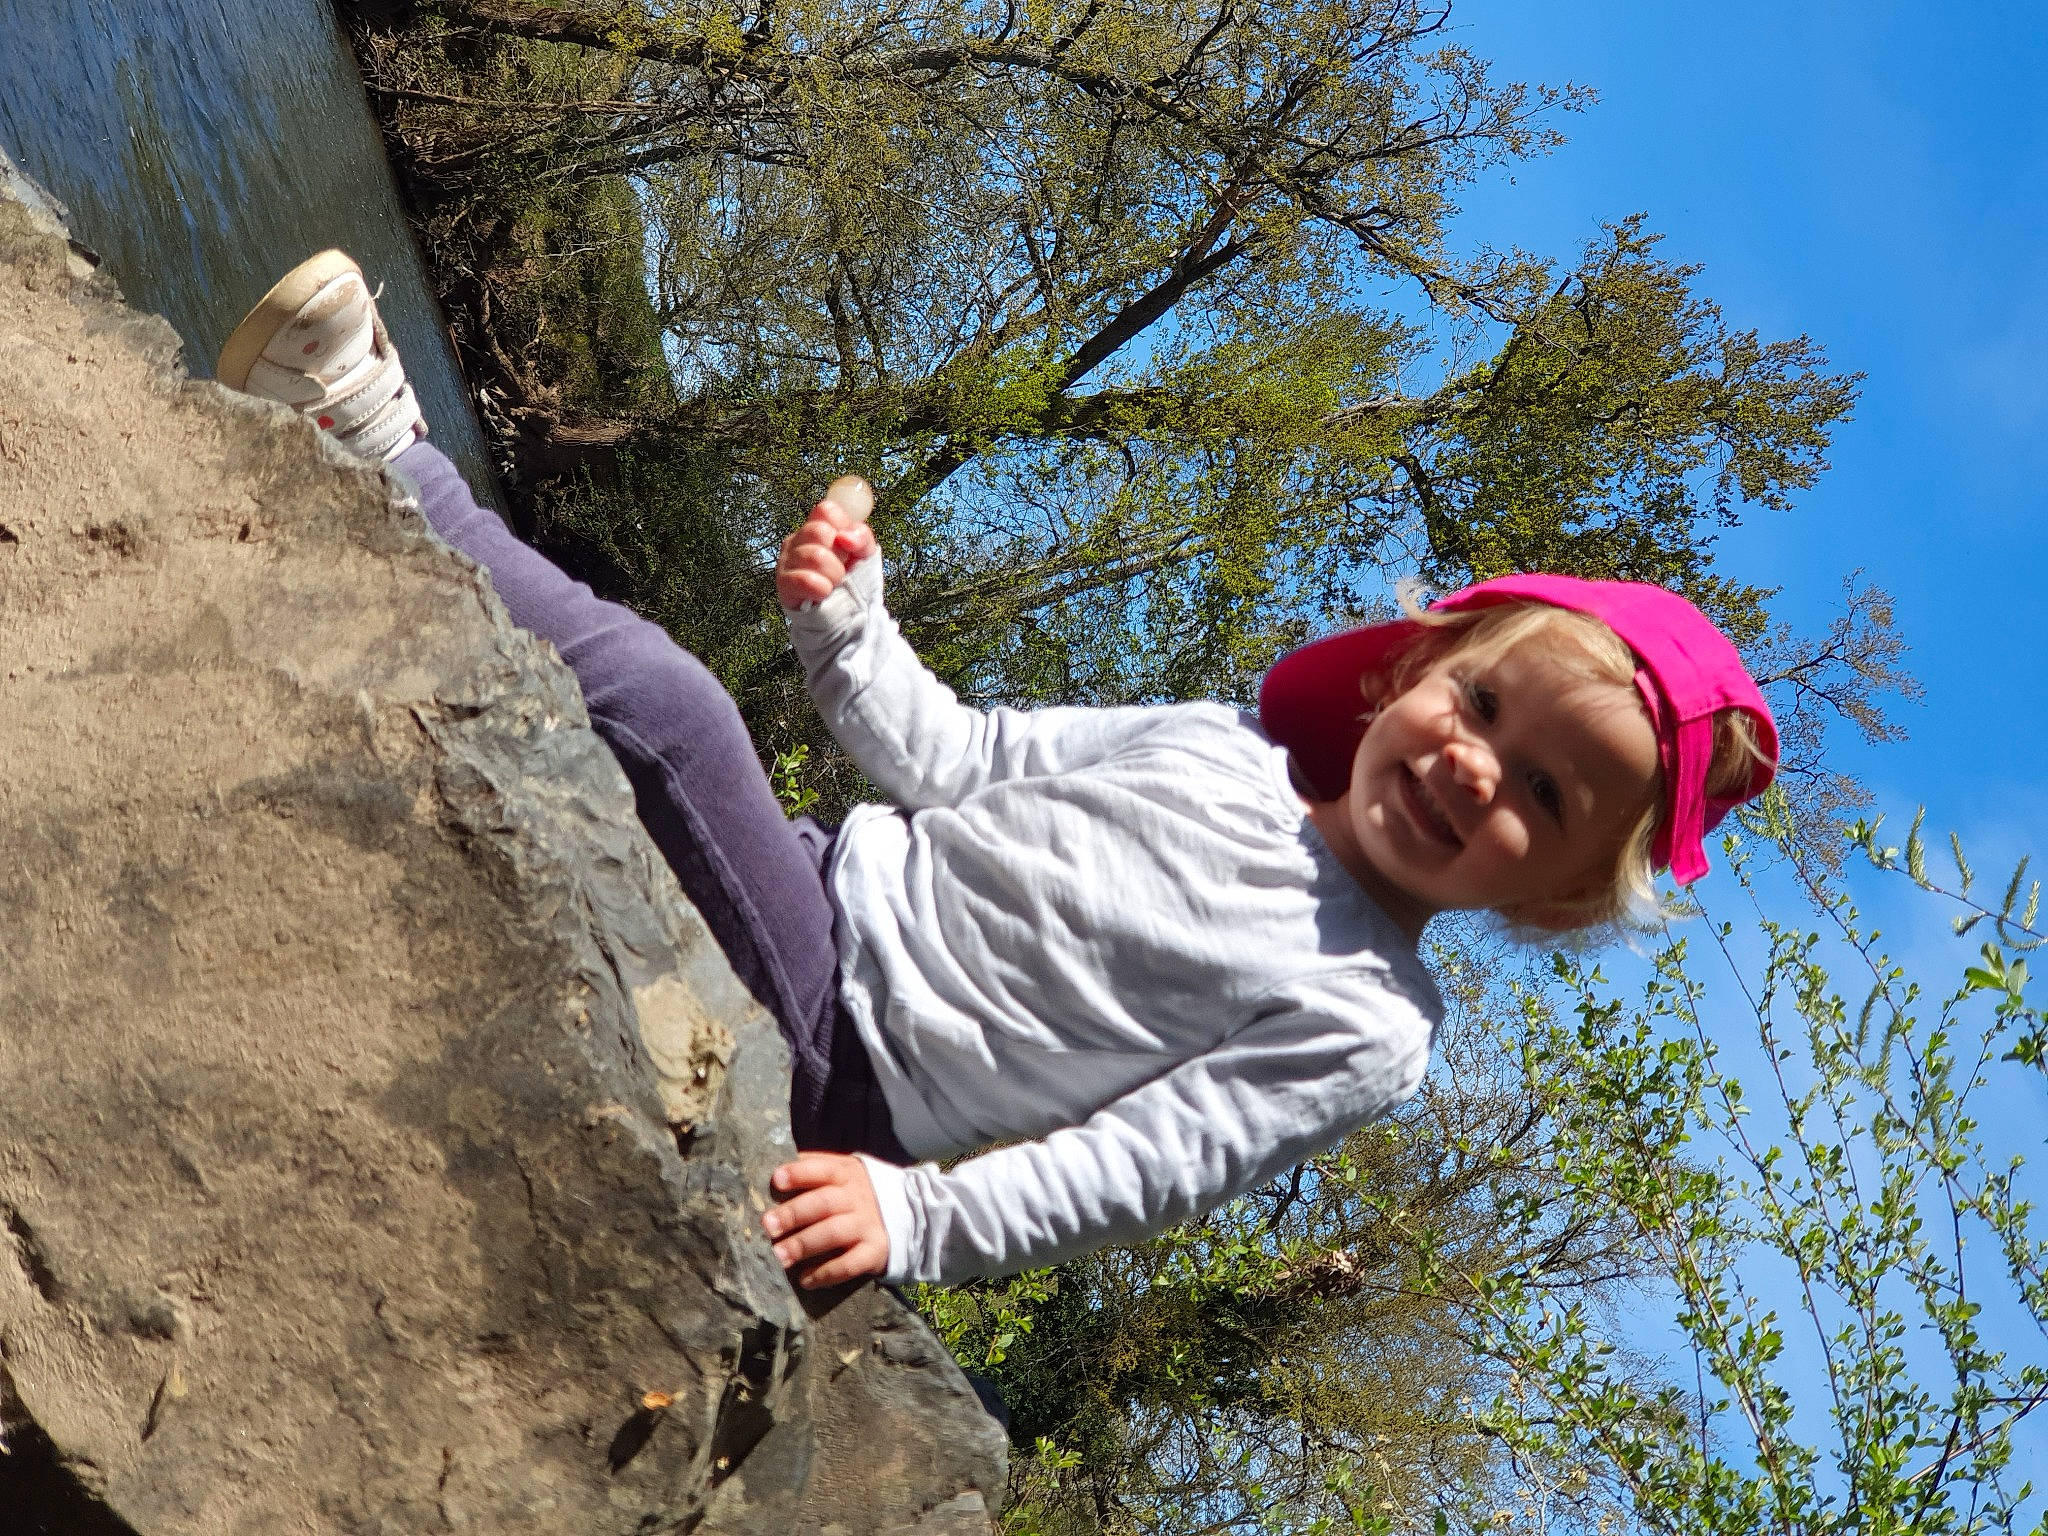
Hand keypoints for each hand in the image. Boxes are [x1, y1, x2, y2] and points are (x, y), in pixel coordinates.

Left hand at [761, 1152, 889, 1287]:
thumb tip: (769, 1171)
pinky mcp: (874, 1251)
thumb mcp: (842, 1174)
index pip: (822, 1169)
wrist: (907, 1214)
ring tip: (779, 1257)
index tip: (777, 1180)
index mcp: (845, 1174)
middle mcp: (856, 1197)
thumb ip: (812, 1170)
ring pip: (833, 1233)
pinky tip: (805, 1279)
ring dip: (803, 1245)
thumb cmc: (854, 1194)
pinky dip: (826, 1273)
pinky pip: (849, 1264)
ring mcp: (867, 1225)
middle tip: (767, 1226)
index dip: (799, 1173)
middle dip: (793, 1214)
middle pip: (823, 1203)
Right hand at [776, 474, 877, 609]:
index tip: (849, 547)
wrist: (843, 616)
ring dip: (834, 574)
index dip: (843, 526)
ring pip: (814, 556)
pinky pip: (805, 580)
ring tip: (834, 584)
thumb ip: (862, 537)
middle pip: (818, 531)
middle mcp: (797, 541)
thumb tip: (845, 537)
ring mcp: (787, 561)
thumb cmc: (851, 581)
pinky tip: (824, 594)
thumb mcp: (864, 555)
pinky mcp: (784, 584)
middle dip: (839, 555)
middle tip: (841, 569)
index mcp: (816, 528)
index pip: (826, 510)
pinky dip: (821, 589)